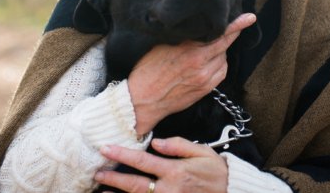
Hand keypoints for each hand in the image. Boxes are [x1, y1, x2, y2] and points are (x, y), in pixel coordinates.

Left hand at [95, 137, 227, 192]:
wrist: (231, 192)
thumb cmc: (216, 172)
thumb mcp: (202, 152)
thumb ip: (178, 145)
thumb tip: (156, 141)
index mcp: (175, 171)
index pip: (143, 161)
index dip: (122, 154)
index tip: (106, 148)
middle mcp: (169, 190)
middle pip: (134, 185)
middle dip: (113, 178)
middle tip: (97, 173)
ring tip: (102, 192)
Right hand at [127, 13, 255, 134]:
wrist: (142, 100)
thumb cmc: (147, 71)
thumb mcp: (161, 46)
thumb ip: (182, 37)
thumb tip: (195, 28)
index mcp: (188, 49)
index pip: (218, 33)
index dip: (236, 25)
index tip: (249, 17)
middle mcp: (199, 62)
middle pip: (224, 45)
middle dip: (232, 34)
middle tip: (241, 24)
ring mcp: (204, 77)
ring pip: (223, 59)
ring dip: (219, 52)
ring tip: (205, 51)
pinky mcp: (205, 89)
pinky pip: (221, 72)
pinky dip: (219, 65)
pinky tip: (208, 64)